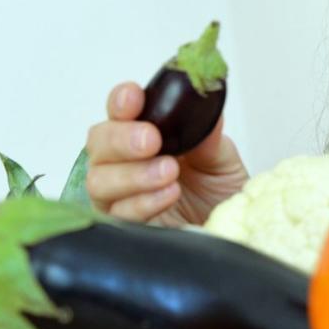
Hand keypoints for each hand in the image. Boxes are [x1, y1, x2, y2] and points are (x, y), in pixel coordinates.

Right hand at [85, 81, 248, 225]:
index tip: (134, 97)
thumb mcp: (222, 161)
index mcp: (145, 135)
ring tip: (169, 172)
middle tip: (150, 140)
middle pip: (98, 144)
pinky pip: (118, 214)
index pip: (120, 112)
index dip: (121, 102)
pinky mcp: (123, 227)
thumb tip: (204, 108)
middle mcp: (123, 163)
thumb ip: (209, 137)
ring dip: (134, 174)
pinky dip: (143, 202)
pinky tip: (169, 195)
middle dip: (121, 138)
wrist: (231, 232)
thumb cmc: (218, 193)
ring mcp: (119, 196)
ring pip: (100, 181)